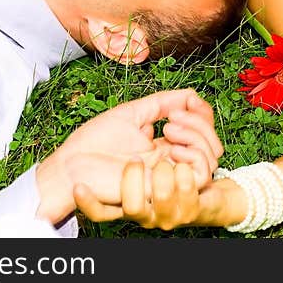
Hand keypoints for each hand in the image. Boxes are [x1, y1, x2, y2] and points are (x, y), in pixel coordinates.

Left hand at [34, 89, 222, 224]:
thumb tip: (191, 94)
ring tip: (168, 126)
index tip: (190, 99)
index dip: (203, 114)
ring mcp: (167, 176)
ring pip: (211, 161)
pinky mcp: (162, 187)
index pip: (202, 133)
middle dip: (201, 123)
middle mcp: (169, 163)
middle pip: (212, 147)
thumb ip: (162, 103)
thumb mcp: (132, 113)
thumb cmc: (93, 142)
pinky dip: (195, 155)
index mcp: (163, 147)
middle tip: (173, 115)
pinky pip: (201, 177)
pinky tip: (169, 142)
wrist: (70, 166)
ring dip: (198, 137)